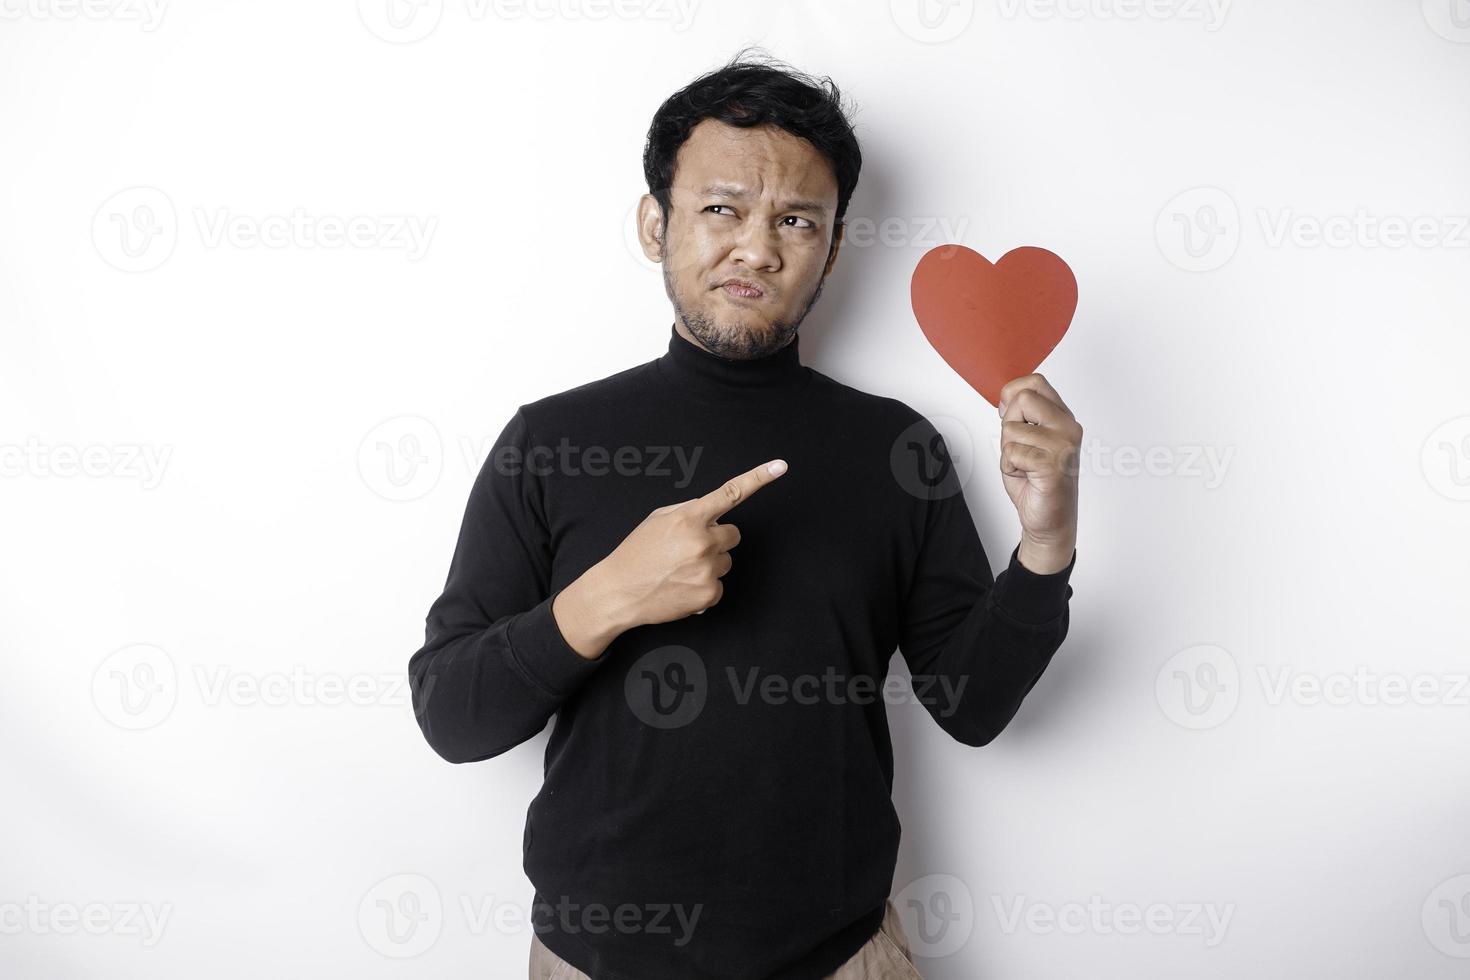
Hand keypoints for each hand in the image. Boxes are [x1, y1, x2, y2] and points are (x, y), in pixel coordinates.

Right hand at [593, 458, 788, 628]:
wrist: (619, 592)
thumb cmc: (637, 553)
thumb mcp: (658, 519)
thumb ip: (689, 511)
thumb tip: (712, 513)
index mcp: (690, 517)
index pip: (731, 493)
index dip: (758, 478)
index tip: (780, 466)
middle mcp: (703, 541)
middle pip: (733, 534)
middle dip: (717, 539)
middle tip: (688, 549)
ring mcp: (708, 569)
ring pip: (727, 560)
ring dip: (710, 563)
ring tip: (680, 570)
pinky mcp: (709, 594)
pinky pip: (719, 585)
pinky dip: (705, 587)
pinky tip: (682, 587)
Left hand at [997, 374, 1080, 573]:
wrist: (1049, 520)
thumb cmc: (1035, 480)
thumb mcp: (1025, 439)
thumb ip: (1021, 416)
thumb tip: (1007, 396)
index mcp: (1062, 417)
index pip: (1035, 382)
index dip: (1012, 392)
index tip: (1008, 414)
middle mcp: (1068, 427)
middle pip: (1023, 398)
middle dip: (1009, 424)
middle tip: (1020, 448)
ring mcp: (1063, 445)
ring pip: (1012, 430)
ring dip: (1008, 452)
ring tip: (1025, 467)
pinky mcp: (1053, 464)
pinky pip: (1012, 452)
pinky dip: (1010, 467)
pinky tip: (1027, 477)